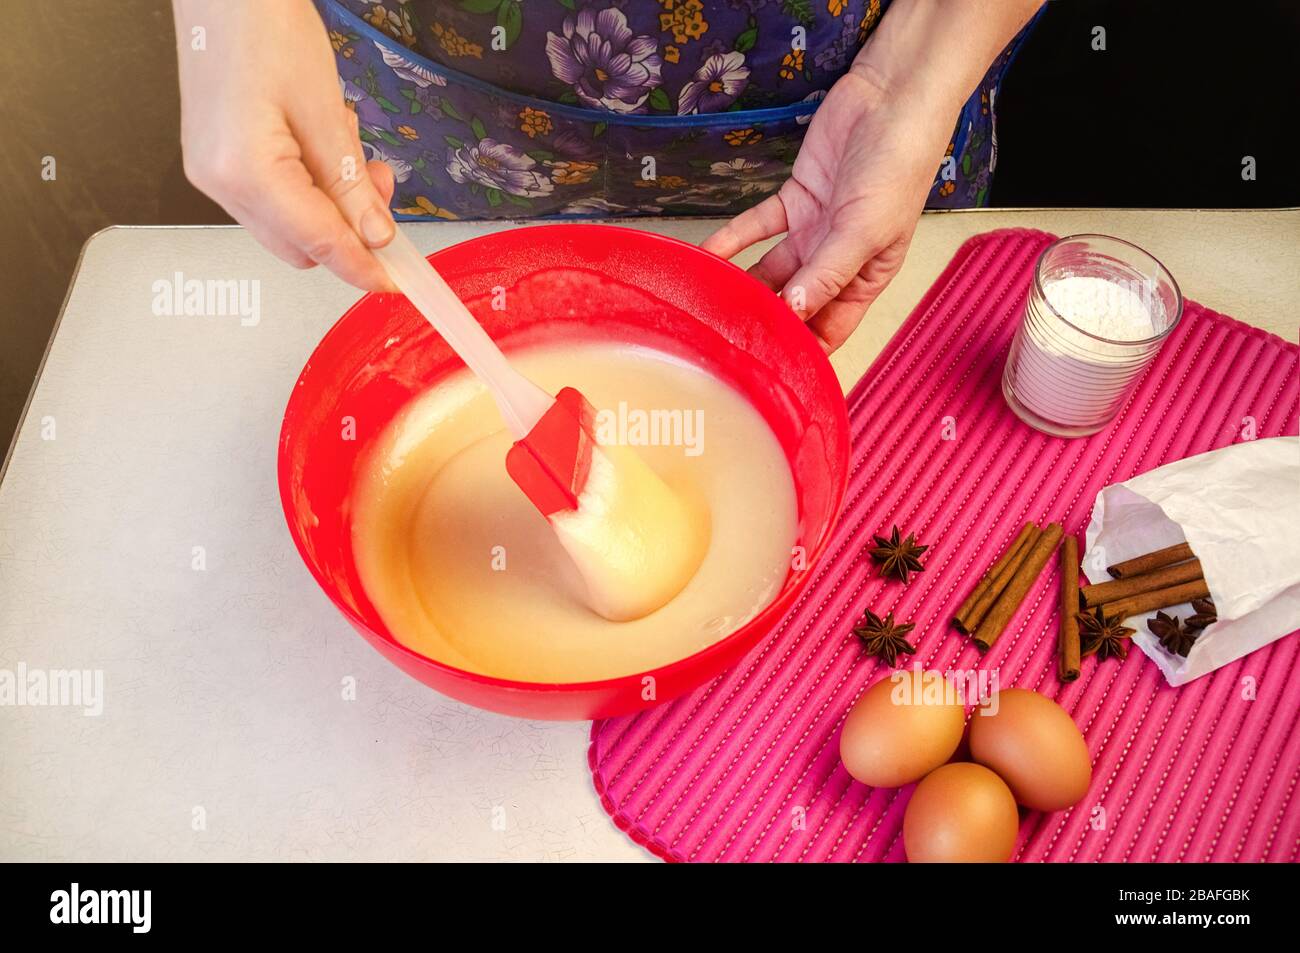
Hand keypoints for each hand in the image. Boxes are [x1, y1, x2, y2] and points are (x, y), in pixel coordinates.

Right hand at [173, 0, 395, 290]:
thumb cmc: (263, 27)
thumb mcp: (325, 111)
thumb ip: (351, 183)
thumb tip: (376, 235)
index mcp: (244, 174)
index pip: (318, 242)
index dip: (362, 266)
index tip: (395, 282)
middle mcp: (219, 184)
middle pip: (301, 245)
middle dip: (349, 228)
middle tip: (380, 186)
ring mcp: (212, 174)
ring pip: (289, 223)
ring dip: (331, 202)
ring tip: (348, 147)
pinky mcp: (216, 160)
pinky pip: (273, 196)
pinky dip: (307, 183)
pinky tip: (319, 140)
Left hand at [702, 68, 949, 351]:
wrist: (891, 99)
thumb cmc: (898, 168)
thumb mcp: (866, 230)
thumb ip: (828, 273)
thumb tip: (795, 312)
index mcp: (864, 278)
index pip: (829, 329)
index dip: (801, 353)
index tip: (767, 372)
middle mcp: (836, 260)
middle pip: (793, 304)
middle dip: (762, 322)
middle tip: (721, 340)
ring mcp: (813, 230)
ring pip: (770, 269)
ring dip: (741, 285)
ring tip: (705, 304)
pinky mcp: (794, 200)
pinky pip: (756, 228)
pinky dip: (732, 241)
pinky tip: (706, 257)